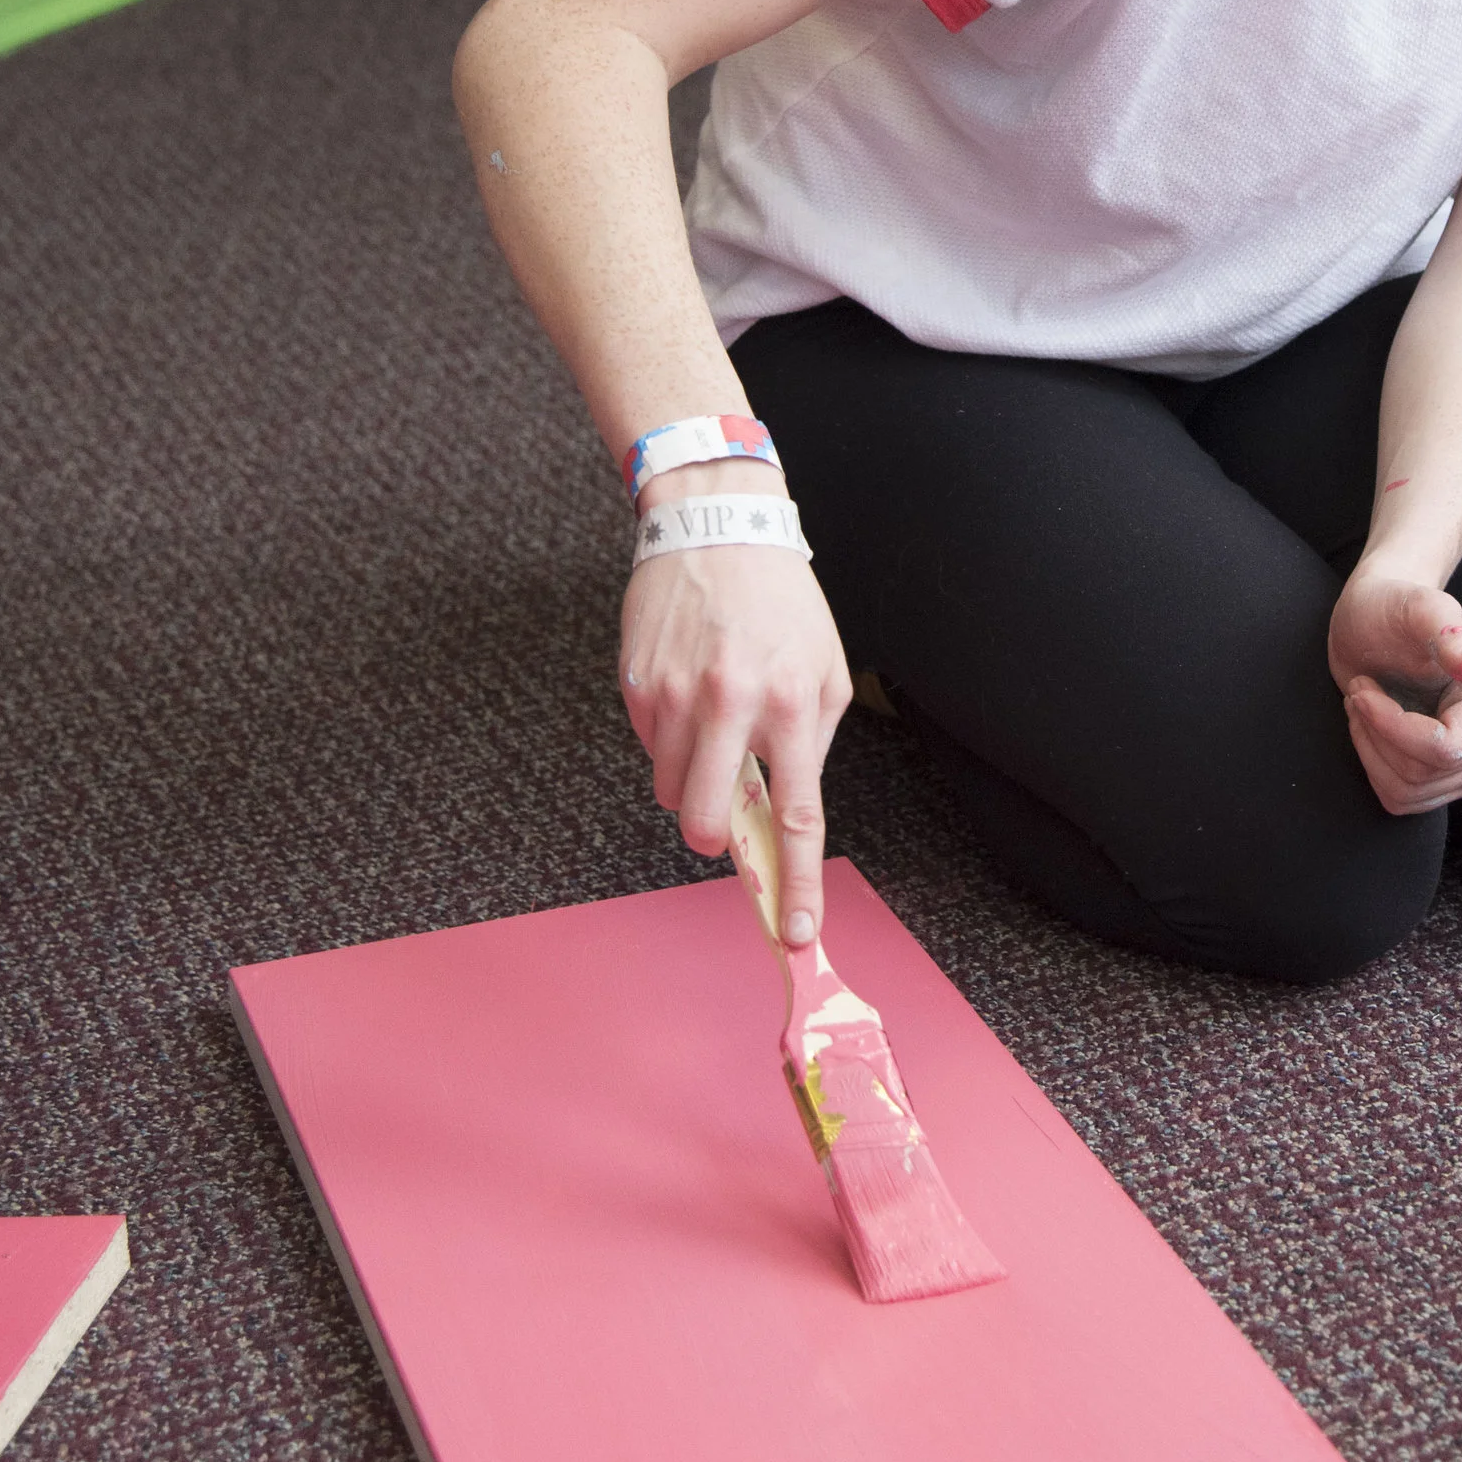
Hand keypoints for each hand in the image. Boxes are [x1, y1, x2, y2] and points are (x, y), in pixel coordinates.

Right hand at [619, 541, 852, 942]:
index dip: (795, 885)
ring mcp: (677, 697)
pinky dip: (668, 742)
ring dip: (691, 785)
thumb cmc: (782, 603)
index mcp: (791, 704)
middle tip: (724, 824)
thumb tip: (783, 807)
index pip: (795, 818)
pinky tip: (686, 696)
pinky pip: (649, 749)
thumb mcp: (824, 668)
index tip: (795, 934)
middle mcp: (732, 704)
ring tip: (711, 729)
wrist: (718, 527)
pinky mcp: (637, 686)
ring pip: (672, 793)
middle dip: (717, 839)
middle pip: (711, 821)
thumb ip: (809, 741)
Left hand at [1327, 567, 1461, 816]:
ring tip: (1365, 706)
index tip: (1360, 692)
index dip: (1393, 729)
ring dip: (1372, 751)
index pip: (1448, 749)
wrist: (1380, 617)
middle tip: (1360, 692)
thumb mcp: (1416, 608)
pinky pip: (1407, 799)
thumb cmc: (1393, 606)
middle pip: (1428, 774)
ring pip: (1413, 792)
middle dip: (1378, 736)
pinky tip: (1373, 729)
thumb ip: (1449, 633)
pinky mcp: (1455, 774)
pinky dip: (1376, 767)